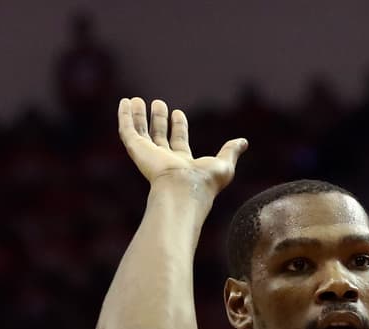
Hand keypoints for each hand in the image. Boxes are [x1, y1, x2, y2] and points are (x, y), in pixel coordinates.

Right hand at [117, 97, 246, 194]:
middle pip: (158, 136)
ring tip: (136, 100)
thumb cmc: (205, 182)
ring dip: (139, 116)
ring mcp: (149, 155)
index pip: (179, 141)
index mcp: (182, 163)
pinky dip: (124, 116)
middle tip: (158, 103)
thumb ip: (231, 151)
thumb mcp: (224, 164)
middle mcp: (164, 160)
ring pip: (141, 132)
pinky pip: (127, 130)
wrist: (184, 189)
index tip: (177, 112)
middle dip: (158, 119)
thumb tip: (244, 142)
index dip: (178, 126)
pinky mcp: (137, 150)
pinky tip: (124, 102)